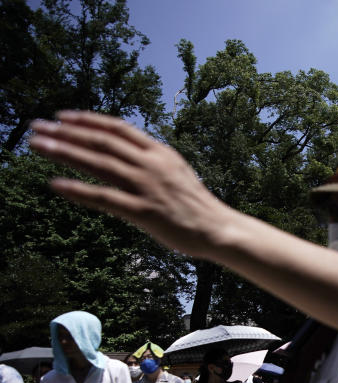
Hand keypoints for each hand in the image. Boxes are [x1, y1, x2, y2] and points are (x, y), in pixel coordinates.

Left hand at [29, 112, 230, 259]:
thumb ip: (150, 162)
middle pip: (102, 141)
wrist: (220, 229)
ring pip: (99, 163)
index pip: (118, 129)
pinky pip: (105, 198)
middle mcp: (152, 165)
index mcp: (160, 153)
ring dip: (64, 152)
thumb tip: (125, 156)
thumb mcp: (175, 174)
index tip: (62, 116)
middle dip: (65, 132)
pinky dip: (79, 190)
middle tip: (35, 126)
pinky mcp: (144, 212)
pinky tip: (56, 184)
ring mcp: (147, 188)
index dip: (88, 120)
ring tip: (36, 145)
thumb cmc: (197, 206)